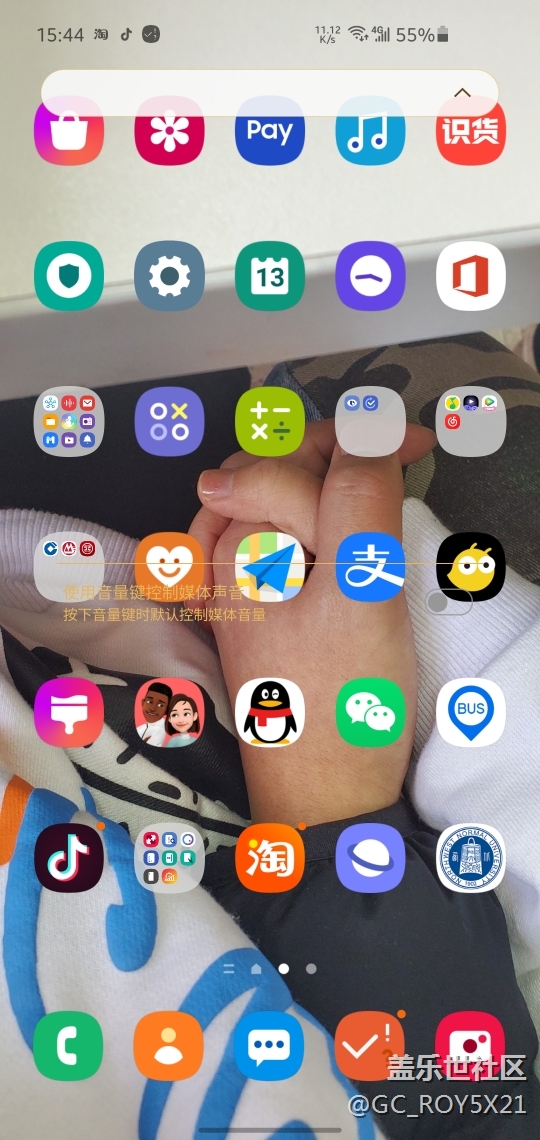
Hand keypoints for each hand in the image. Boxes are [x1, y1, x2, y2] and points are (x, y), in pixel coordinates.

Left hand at [190, 419, 434, 825]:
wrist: (325, 794)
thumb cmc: (344, 701)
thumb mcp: (363, 590)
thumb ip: (358, 500)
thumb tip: (361, 432)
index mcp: (240, 547)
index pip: (295, 458)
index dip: (360, 440)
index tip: (417, 445)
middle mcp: (222, 560)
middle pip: (276, 472)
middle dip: (338, 457)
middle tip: (401, 466)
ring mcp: (232, 588)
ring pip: (270, 503)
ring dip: (320, 485)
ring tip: (369, 492)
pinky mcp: (250, 614)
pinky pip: (264, 542)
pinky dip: (297, 522)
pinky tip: (324, 532)